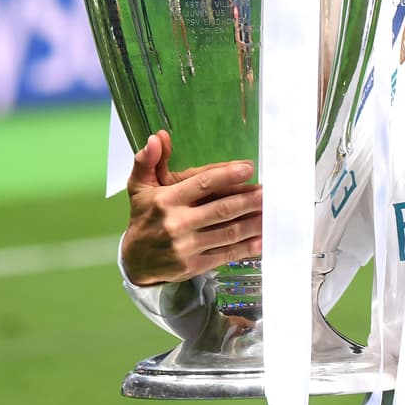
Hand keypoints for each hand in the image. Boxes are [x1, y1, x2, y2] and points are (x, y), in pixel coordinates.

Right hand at [121, 130, 262, 285]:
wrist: (134, 261)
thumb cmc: (143, 217)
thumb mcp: (139, 187)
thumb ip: (148, 161)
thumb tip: (157, 137)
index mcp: (166, 200)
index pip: (202, 184)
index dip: (227, 175)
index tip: (248, 168)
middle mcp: (177, 223)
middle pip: (221, 209)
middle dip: (248, 200)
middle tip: (268, 192)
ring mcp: (186, 247)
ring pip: (228, 232)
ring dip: (253, 222)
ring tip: (270, 212)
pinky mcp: (193, 266)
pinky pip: (225, 254)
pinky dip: (246, 248)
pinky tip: (262, 239)